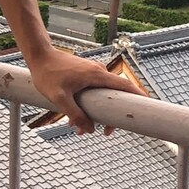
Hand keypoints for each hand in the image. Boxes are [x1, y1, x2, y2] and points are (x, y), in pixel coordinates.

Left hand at [26, 49, 142, 134]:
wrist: (38, 56)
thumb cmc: (47, 74)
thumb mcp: (59, 98)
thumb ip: (76, 114)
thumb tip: (89, 129)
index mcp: (97, 76)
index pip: (125, 86)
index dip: (139, 97)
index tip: (150, 107)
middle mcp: (98, 73)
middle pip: (115, 95)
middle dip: (112, 116)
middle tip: (107, 132)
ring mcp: (91, 73)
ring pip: (102, 96)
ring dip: (96, 113)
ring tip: (80, 129)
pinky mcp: (84, 75)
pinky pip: (92, 92)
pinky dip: (88, 105)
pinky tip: (72, 119)